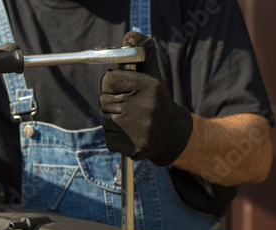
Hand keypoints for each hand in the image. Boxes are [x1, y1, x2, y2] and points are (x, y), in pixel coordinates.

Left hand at [100, 31, 192, 165]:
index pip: (107, 80)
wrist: (171, 135)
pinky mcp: (130, 146)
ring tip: (132, 121)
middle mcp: (141, 107)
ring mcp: (135, 129)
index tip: (122, 89)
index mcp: (145, 87)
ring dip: (114, 120)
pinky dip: (115, 137)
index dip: (112, 85)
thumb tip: (129, 36)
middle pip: (103, 101)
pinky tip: (131, 134)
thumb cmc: (157, 101)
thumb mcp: (153, 76)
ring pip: (105, 119)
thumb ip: (143, 53)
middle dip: (113, 103)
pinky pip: (108, 137)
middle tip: (131, 107)